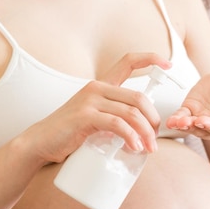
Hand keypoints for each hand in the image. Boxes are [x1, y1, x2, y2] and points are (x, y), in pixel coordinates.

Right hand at [31, 53, 170, 163]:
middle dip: (153, 120)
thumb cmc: (68, 135)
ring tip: (148, 149)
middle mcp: (96, 88)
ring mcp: (90, 101)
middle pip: (138, 97)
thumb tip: (139, 134)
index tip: (168, 64)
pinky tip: (134, 148)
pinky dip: (130, 137)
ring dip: (145, 133)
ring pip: (131, 113)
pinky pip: (117, 124)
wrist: (40, 143)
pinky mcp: (85, 116)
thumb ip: (113, 120)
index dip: (150, 59)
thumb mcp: (94, 120)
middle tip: (154, 141)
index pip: (128, 62)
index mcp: (100, 86)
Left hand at [165, 71, 209, 139]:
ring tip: (178, 122)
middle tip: (191, 121)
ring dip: (184, 126)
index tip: (204, 121)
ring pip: (191, 127)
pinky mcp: (189, 112)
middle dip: (197, 126)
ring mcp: (200, 119)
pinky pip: (181, 118)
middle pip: (205, 130)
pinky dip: (175, 120)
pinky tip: (170, 121)